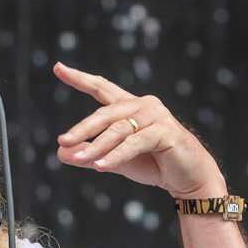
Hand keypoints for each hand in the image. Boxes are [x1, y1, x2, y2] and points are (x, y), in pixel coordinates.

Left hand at [53, 62, 221, 199]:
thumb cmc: (155, 165)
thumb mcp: (115, 160)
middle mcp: (144, 105)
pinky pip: (134, 143)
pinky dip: (116, 155)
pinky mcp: (166, 131)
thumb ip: (91, 155)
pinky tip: (99, 166)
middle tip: (62, 140)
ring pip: (118, 130)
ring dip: (96, 147)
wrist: (189, 179)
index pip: (102, 88)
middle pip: (105, 114)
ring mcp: (157, 116)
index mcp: (131, 107)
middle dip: (82, 129)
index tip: (58, 67)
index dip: (80, 79)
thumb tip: (61, 152)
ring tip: (78, 159)